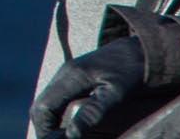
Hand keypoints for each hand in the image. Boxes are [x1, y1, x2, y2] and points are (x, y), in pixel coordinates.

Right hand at [30, 36, 147, 137]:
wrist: (139, 50)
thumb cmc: (131, 71)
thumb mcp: (116, 93)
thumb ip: (92, 112)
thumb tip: (73, 134)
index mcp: (70, 77)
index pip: (43, 106)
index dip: (44, 129)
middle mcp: (63, 74)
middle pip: (40, 105)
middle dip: (44, 127)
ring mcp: (67, 75)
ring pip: (46, 102)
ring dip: (48, 122)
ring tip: (61, 138)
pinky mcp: (73, 77)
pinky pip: (56, 98)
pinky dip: (56, 115)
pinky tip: (68, 126)